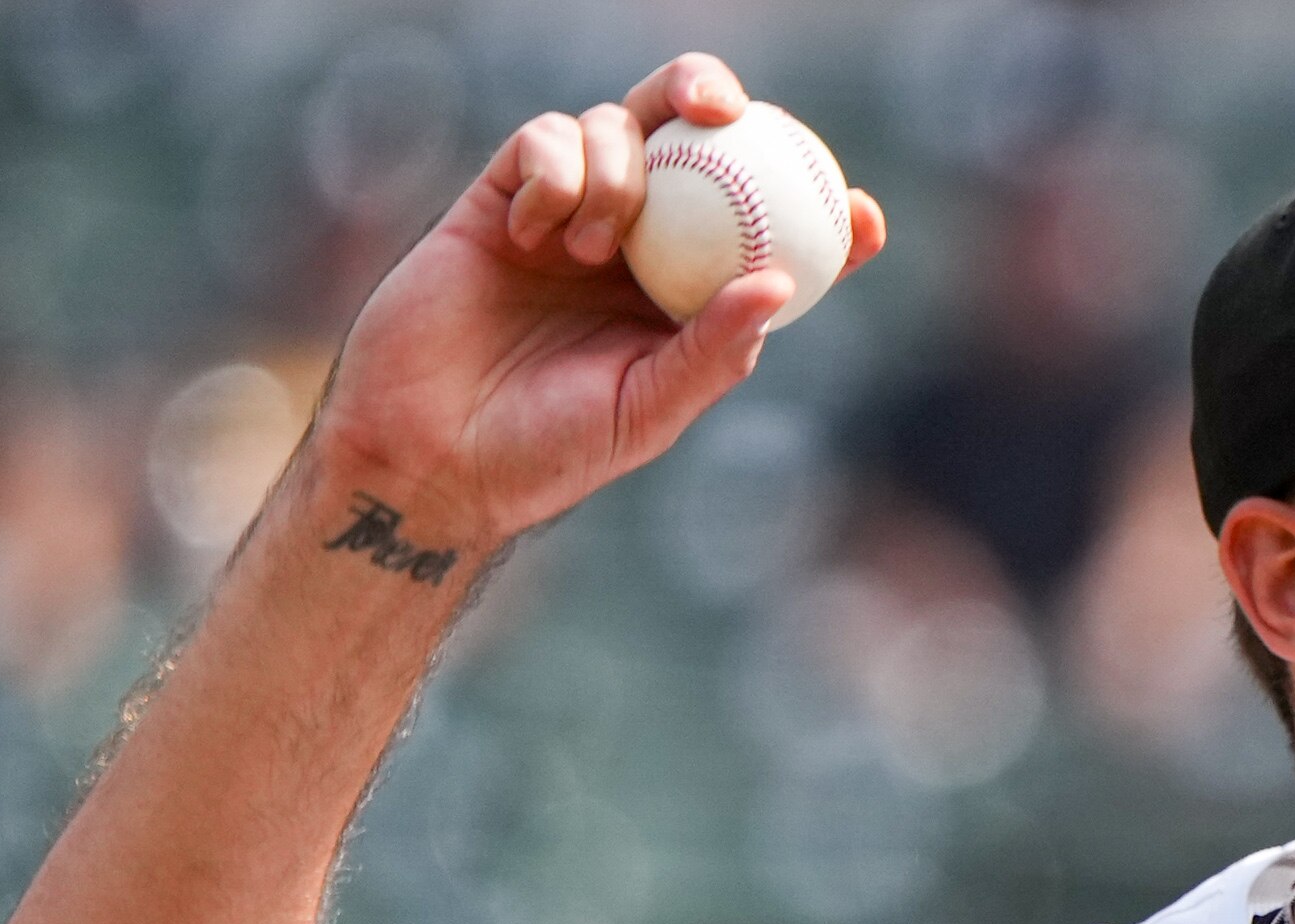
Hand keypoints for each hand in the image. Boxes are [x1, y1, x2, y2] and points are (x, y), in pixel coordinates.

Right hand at [307, 53, 890, 555]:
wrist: (430, 453)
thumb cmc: (545, 452)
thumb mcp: (648, 411)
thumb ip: (714, 349)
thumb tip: (783, 281)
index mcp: (685, 295)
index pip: (766, 234)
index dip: (822, 213)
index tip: (865, 217)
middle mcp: (636, 243)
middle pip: (692, 139)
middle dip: (716, 100)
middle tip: (728, 110)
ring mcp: (568, 214)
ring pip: (617, 126)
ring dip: (618, 166)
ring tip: (594, 243)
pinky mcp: (500, 198)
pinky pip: (541, 140)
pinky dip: (553, 169)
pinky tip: (537, 228)